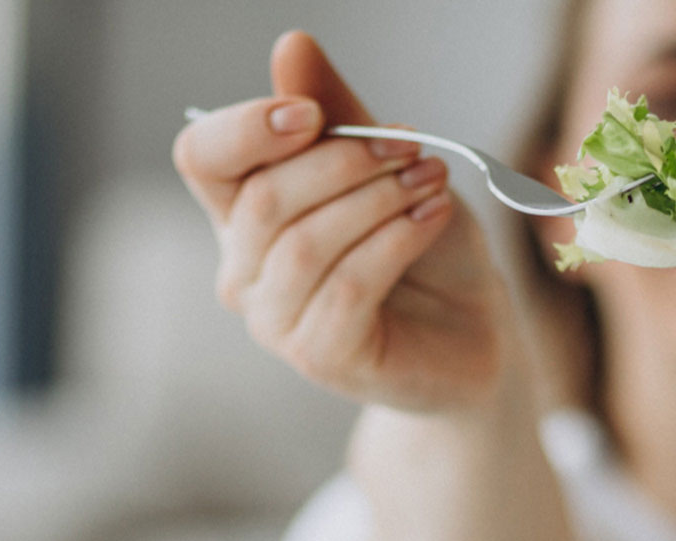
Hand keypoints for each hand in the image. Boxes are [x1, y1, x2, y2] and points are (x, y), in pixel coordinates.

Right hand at [171, 31, 514, 413]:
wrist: (473, 331)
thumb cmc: (422, 248)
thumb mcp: (387, 167)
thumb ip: (340, 116)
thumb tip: (291, 46)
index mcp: (243, 213)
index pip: (202, 157)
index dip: (246, 128)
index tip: (312, 114)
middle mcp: (244, 270)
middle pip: (263, 198)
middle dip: (342, 161)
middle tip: (408, 145)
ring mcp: (275, 321)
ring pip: (305, 244)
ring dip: (377, 200)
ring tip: (430, 179)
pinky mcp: (319, 358)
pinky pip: (347, 286)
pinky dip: (396, 241)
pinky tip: (434, 217)